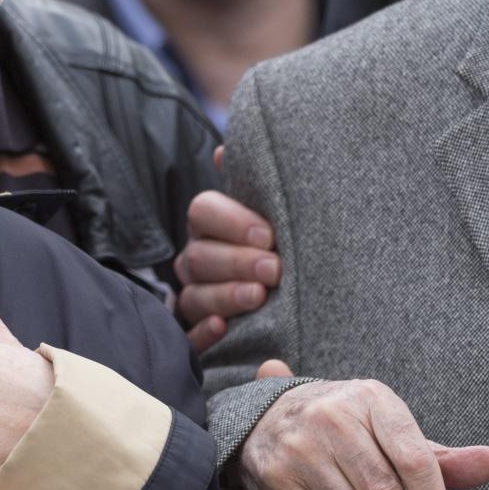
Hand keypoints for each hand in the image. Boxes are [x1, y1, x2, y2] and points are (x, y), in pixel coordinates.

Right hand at [175, 166, 281, 354]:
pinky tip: (223, 328)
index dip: (232, 221)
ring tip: (259, 297)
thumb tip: (225, 151)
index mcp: (210, 225)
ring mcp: (194, 297)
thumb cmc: (284, 246)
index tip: (269, 235)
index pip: (203, 211)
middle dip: (237, 262)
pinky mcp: (198, 335)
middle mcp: (196, 260)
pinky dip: (202, 334)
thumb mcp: (276, 213)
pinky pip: (188, 338)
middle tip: (274, 269)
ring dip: (226, 295)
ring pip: (194, 296)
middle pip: (199, 256)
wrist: (300, 295)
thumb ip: (255, 184)